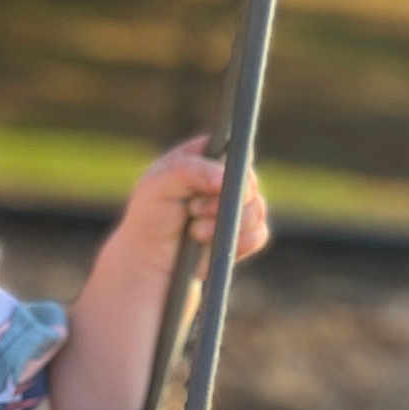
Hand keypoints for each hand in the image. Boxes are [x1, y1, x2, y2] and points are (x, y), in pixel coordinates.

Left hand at [115, 134, 270, 276]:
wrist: (151, 262)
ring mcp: (235, 206)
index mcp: (202, 158)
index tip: (213, 183)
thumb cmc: (150, 219)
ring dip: (225, 223)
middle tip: (194, 210)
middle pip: (248, 179)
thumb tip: (225, 178)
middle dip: (223, 199)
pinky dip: (237, 241)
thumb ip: (190, 171)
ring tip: (195, 231)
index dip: (229, 164)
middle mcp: (222, 179)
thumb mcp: (158, 185)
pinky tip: (211, 244)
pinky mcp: (243, 234)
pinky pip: (259, 233)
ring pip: (257, 208)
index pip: (232, 147)